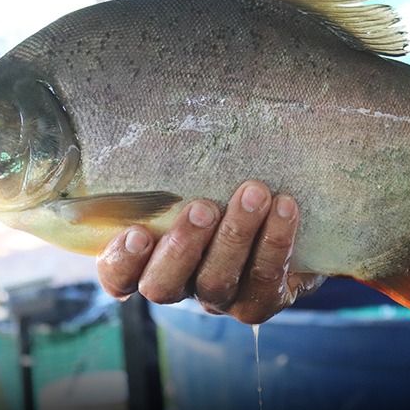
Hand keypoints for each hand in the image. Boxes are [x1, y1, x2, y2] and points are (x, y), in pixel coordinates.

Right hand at [96, 180, 324, 323]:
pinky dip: (275, 241)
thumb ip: (174, 168)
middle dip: (182, 247)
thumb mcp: (193, 179)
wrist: (292, 226)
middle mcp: (180, 286)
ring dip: (234, 236)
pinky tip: (285, 206)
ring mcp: (220, 300)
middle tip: (202, 207)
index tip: (137, 232)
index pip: (118, 276)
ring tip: (254, 193)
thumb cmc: (225, 190)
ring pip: (216, 282)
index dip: (122, 262)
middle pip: (164, 286)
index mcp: (149, 260)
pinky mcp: (262, 301)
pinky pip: (264, 279)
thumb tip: (160, 108)